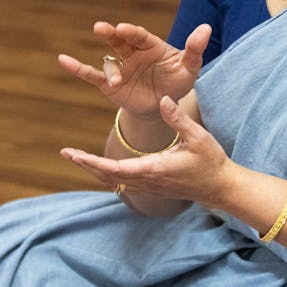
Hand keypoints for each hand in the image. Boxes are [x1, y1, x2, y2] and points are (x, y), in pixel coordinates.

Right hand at [57, 21, 210, 116]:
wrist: (164, 106)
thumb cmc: (178, 82)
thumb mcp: (189, 68)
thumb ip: (195, 49)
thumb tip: (207, 28)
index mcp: (150, 46)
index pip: (139, 36)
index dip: (131, 32)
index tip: (124, 29)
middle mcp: (131, 53)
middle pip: (119, 40)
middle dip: (110, 34)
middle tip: (101, 28)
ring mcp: (120, 68)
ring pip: (109, 63)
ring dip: (111, 70)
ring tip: (117, 81)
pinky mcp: (110, 85)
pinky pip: (91, 75)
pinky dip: (77, 68)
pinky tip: (63, 59)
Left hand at [60, 95, 229, 213]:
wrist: (220, 186)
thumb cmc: (211, 161)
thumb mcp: (197, 136)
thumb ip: (178, 118)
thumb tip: (162, 100)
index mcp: (154, 168)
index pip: (115, 169)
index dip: (92, 162)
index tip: (74, 155)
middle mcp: (147, 180)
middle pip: (108, 176)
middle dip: (86, 164)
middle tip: (66, 153)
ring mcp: (149, 186)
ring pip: (114, 181)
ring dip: (94, 169)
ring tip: (76, 157)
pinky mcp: (153, 186)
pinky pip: (124, 182)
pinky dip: (108, 174)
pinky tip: (99, 166)